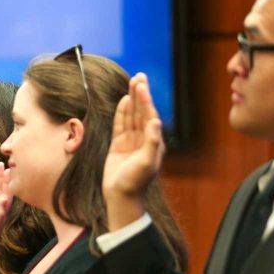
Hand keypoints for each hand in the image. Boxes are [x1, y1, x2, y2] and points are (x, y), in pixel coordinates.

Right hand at [103, 73, 164, 230]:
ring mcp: (131, 142)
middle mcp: (144, 139)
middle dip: (140, 94)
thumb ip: (151, 142)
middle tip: (138, 76)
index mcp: (154, 141)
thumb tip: (155, 122)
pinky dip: (122, 112)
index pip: (149, 115)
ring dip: (132, 100)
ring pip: (131, 116)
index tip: (141, 85)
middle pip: (142, 112)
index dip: (145, 99)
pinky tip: (123, 100)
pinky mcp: (118, 146)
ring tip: (132, 83)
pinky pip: (120, 125)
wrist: (121, 197)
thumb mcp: (146, 163)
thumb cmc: (135, 183)